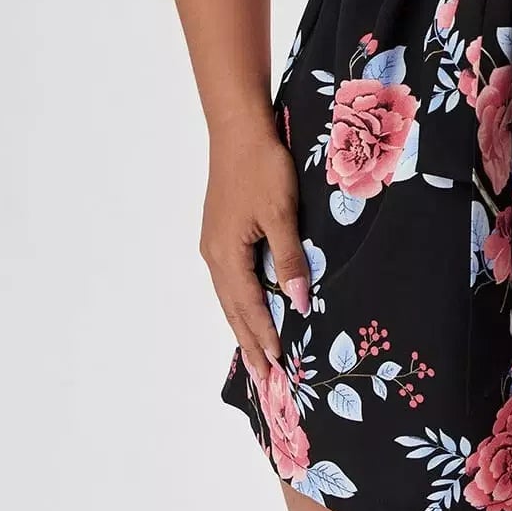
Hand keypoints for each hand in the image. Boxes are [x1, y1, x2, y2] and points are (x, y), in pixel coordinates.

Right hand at [199, 119, 314, 386]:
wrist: (238, 130)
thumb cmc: (262, 167)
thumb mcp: (281, 213)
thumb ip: (289, 259)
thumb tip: (297, 302)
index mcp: (227, 255)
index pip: (249, 308)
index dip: (264, 337)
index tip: (277, 369)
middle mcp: (215, 256)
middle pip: (234, 310)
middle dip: (250, 344)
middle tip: (264, 381)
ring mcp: (214, 244)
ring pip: (230, 297)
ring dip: (244, 326)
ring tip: (256, 355)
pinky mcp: (220, 233)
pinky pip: (231, 280)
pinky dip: (241, 302)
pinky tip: (250, 308)